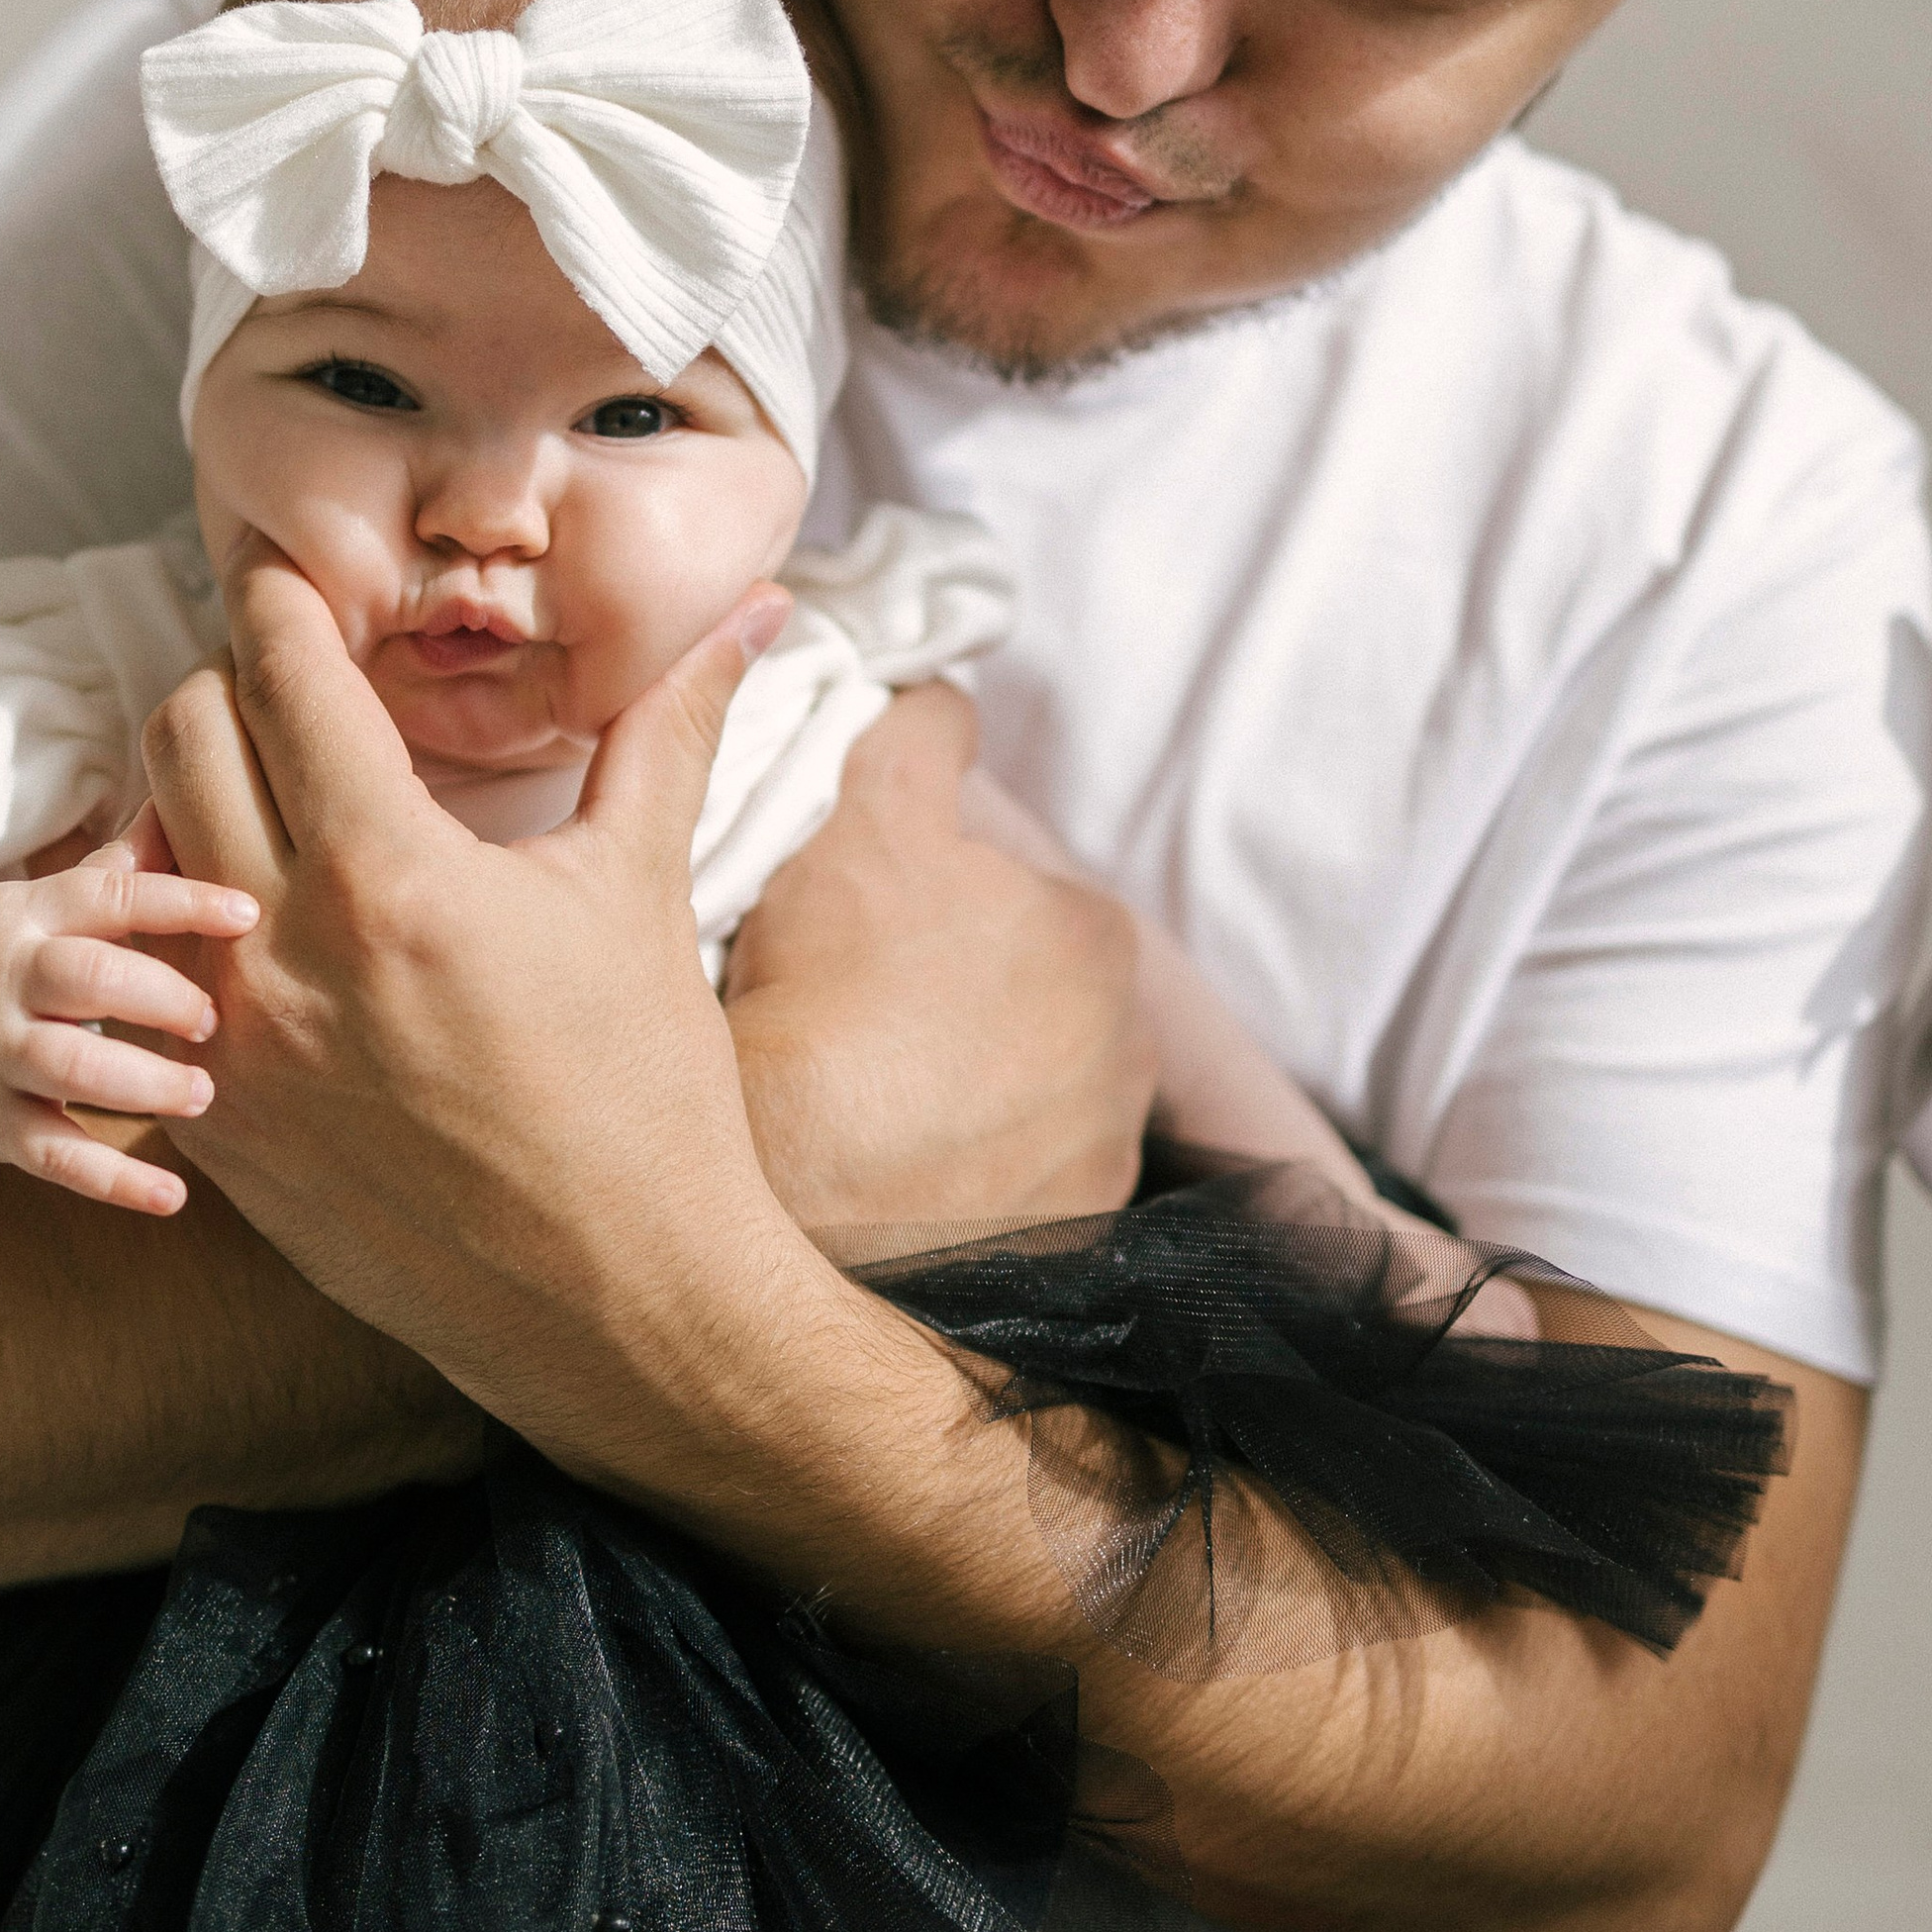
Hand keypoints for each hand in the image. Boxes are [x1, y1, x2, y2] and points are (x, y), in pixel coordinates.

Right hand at [0, 848, 260, 1215]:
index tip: (247, 914)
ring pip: (69, 1069)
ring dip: (143, 1084)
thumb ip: (115, 872)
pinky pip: (54, 1157)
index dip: (179, 901)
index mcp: (25, 916)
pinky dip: (113, 1182)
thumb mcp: (34, 904)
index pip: (107, 897)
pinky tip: (172, 1197)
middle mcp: (4, 982)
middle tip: (212, 1018)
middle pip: (86, 979)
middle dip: (158, 996)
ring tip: (202, 1093)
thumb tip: (193, 799)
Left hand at [137, 538, 793, 1393]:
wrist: (617, 1299)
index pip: (283, 674)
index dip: (282, 598)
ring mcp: (230, 1046)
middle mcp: (282, 955)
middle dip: (231, 680)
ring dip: (194, 793)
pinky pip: (150, 974)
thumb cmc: (646, 1091)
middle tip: (292, 675)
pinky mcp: (213, 1122)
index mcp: (391, 878)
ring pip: (143, 851)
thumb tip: (750, 607)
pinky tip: (259, 907)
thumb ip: (672, 726)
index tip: (296, 569)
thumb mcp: (643, 888)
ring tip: (274, 786)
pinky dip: (183, 915)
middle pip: (183, 736)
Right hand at [722, 685, 1153, 1230]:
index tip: (867, 930)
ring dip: (970, 1085)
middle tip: (856, 1013)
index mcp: (1097, 931)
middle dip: (957, 992)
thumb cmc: (830, 1001)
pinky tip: (903, 1169)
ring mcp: (1102, 1151)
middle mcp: (1130, 1043)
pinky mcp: (1066, 1236)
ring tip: (873, 1099)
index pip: (1010, 885)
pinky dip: (975, 1171)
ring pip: (1027, 1089)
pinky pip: (1021, 1182)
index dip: (927, 895)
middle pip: (1026, 991)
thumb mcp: (864, 824)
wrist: (802, 1204)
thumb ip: (920, 739)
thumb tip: (947, 694)